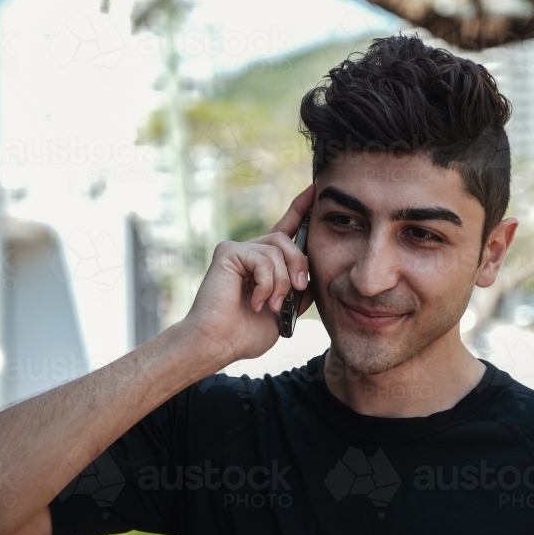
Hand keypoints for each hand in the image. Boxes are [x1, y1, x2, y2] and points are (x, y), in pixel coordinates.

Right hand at [183, 183, 316, 366]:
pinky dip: (265, 284)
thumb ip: (299, 289)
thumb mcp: (285, 311)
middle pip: (289, 241)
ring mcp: (238, 250)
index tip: (315, 191)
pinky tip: (254, 301)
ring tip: (270, 304)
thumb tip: (310, 273)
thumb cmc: (245, 333)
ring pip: (278, 251)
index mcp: (265, 264)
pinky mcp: (228, 252)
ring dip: (281, 283)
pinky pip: (262, 259)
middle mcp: (251, 252)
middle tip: (298, 290)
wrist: (219, 343)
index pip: (286, 230)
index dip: (300, 210)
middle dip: (299, 266)